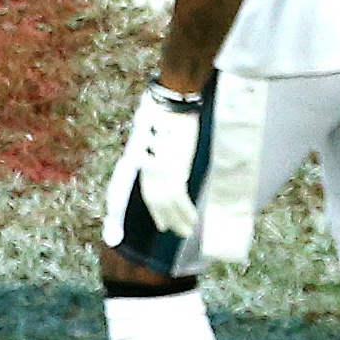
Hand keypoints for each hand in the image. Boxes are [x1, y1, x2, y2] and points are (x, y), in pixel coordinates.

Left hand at [127, 82, 209, 243]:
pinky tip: (193, 219)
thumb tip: (173, 171)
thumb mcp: (161, 140)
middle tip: (177, 232)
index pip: (150, 193)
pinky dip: (185, 211)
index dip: (156, 211)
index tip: (162, 224)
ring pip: (168, 204)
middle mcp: (150, 170)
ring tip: (187, 231)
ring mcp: (161, 172)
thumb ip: (163, 158)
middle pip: (157, 202)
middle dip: (167, 219)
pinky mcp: (173, 170)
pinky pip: (179, 197)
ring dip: (178, 220)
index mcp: (146, 163)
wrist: (173, 107)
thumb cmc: (169, 117)